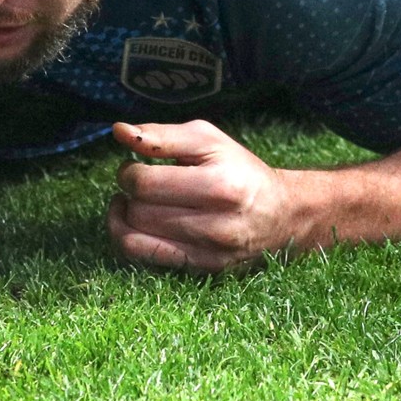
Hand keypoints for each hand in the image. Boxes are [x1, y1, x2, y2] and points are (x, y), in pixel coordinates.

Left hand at [106, 120, 296, 272]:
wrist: (282, 214)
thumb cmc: (239, 169)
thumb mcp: (208, 140)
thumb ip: (162, 134)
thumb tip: (118, 130)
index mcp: (219, 186)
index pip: (145, 184)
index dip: (128, 171)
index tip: (135, 164)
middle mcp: (217, 226)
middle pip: (138, 212)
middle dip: (128, 194)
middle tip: (138, 182)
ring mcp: (210, 253)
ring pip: (134, 239)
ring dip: (123, 217)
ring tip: (133, 202)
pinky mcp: (203, 269)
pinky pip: (145, 259)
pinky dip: (129, 239)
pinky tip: (136, 223)